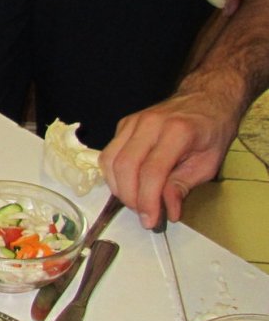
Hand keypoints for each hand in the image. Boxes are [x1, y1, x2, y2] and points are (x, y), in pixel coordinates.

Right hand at [100, 86, 239, 228]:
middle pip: (125, 167)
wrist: (205, 99)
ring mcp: (132, 122)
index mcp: (177, 132)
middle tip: (143, 214)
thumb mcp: (208, 163)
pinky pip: (108, 154)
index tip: (150, 221)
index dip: (148, 200)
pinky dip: (113, 175)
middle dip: (130, 197)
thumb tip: (167, 211)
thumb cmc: (211, 131)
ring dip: (118, 188)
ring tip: (135, 201)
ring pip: (110, 161)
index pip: (152, 172)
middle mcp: (149, 124)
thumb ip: (183, 186)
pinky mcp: (123, 125)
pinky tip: (127, 185)